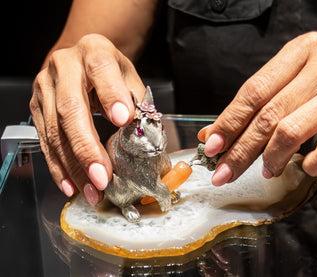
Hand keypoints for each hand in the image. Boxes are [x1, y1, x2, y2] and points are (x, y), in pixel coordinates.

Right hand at [30, 34, 144, 204]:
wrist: (83, 60)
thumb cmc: (112, 73)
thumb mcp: (130, 77)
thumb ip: (138, 102)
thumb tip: (144, 138)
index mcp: (94, 51)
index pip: (101, 70)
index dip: (111, 94)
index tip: (123, 119)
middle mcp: (64, 66)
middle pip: (70, 109)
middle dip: (87, 147)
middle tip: (103, 176)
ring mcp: (45, 88)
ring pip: (54, 131)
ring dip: (73, 166)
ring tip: (92, 190)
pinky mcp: (36, 107)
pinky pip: (44, 142)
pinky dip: (59, 167)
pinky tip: (72, 185)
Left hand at [198, 32, 316, 185]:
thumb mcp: (298, 87)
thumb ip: (260, 106)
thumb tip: (215, 133)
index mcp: (302, 51)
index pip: (254, 90)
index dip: (229, 121)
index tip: (212, 144)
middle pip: (268, 114)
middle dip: (241, 149)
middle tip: (224, 170)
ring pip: (291, 132)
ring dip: (271, 159)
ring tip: (266, 170)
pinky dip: (311, 165)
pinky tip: (306, 166)